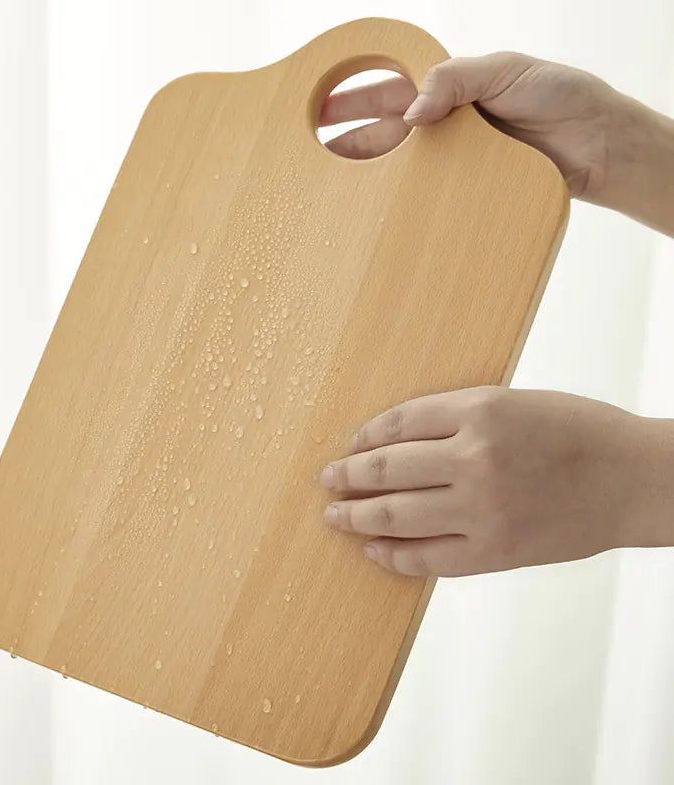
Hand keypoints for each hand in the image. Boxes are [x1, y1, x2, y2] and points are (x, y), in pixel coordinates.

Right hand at [319, 53, 673, 234]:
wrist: (601, 146)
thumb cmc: (561, 96)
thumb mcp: (507, 70)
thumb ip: (457, 79)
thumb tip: (412, 111)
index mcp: (447, 92)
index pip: (387, 91)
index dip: (350, 98)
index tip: (316, 109)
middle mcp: (444, 129)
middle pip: (382, 136)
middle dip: (345, 145)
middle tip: (307, 159)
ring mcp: (453, 163)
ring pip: (399, 172)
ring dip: (366, 181)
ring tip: (333, 193)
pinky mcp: (467, 193)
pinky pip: (429, 199)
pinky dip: (403, 207)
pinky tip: (380, 217)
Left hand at [319, 386, 673, 576]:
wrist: (634, 479)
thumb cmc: (577, 432)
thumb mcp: (512, 402)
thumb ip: (454, 417)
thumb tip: (395, 441)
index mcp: (479, 411)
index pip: (399, 423)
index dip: (365, 436)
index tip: (351, 445)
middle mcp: (475, 459)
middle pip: (386, 470)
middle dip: (347, 477)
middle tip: (328, 480)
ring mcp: (483, 510)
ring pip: (396, 516)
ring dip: (357, 517)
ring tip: (336, 516)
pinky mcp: (495, 551)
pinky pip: (428, 558)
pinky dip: (394, 556)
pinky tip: (375, 551)